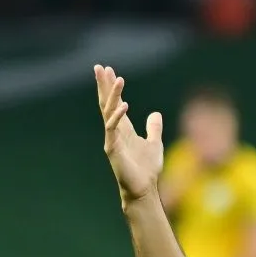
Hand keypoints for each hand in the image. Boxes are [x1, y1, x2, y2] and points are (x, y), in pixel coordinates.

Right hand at [94, 65, 163, 205]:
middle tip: (100, 67)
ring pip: (109, 112)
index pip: (114, 103)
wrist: (144, 189)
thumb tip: (156, 114)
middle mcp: (115, 131)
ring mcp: (112, 139)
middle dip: (104, 85)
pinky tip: (123, 104)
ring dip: (112, 95)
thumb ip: (153, 129)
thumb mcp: (155, 143)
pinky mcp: (113, 149)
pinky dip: (117, 116)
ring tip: (116, 79)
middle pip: (106, 103)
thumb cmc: (147, 169)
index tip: (109, 71)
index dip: (111, 88)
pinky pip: (113, 129)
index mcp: (124, 129)